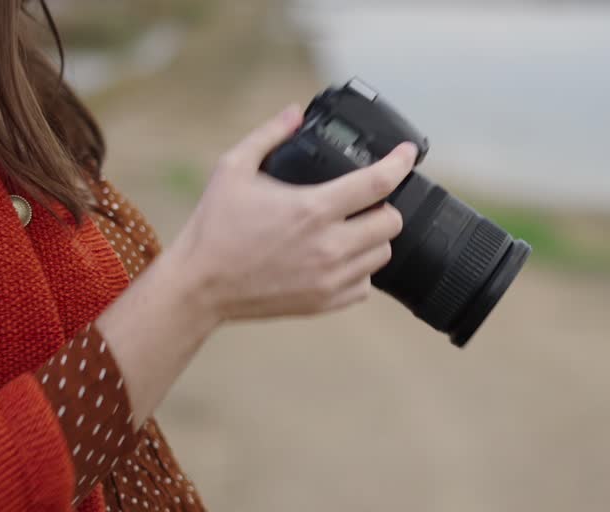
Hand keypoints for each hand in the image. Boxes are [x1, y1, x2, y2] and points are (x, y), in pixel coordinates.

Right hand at [168, 104, 417, 322]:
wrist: (200, 285)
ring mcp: (330, 278)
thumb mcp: (234, 168)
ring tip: (349, 228)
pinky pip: (365, 286)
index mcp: (312, 208)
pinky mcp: (325, 302)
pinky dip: (359, 270)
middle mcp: (328, 246)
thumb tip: (295, 111)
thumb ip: (269, 134)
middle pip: (391, 222)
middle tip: (365, 200)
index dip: (401, 162)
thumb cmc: (214, 227)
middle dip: (384, 205)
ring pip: (382, 254)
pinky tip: (337, 257)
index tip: (408, 153)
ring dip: (372, 238)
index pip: (378, 182)